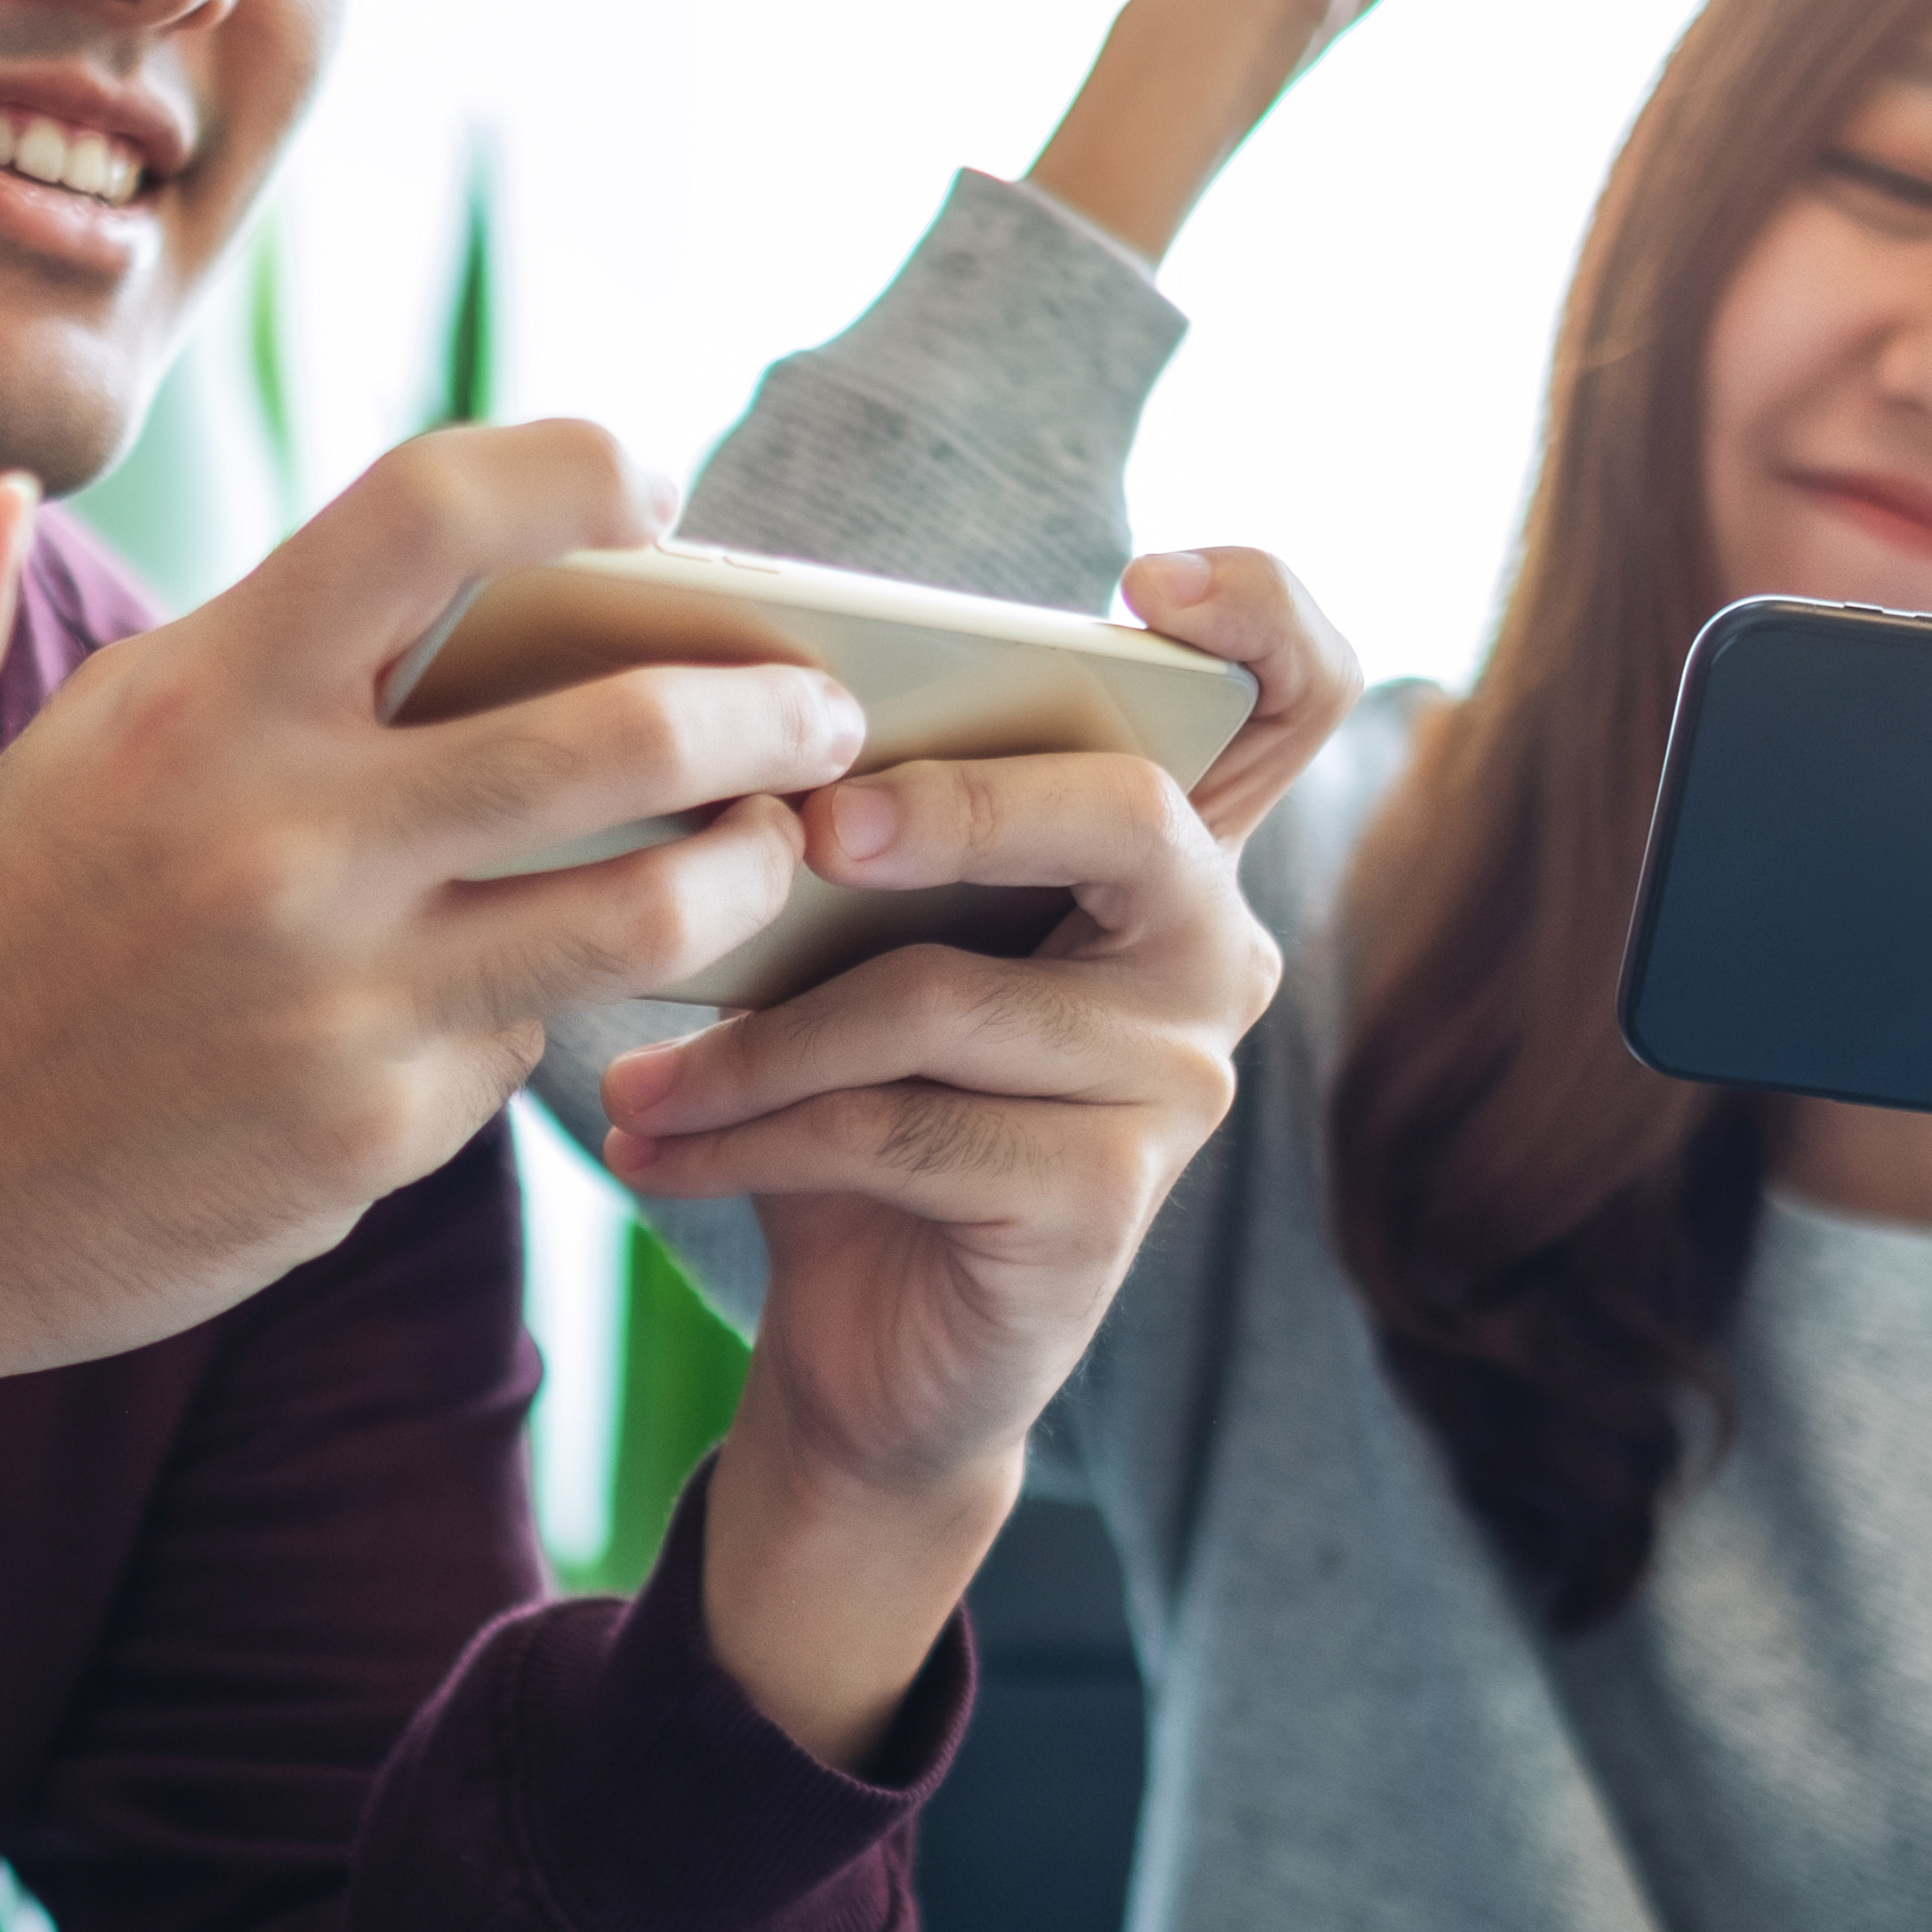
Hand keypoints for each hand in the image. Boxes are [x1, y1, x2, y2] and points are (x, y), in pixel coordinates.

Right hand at [0, 421, 872, 1595]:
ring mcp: (340, 996)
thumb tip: (442, 553)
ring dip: (748, 868)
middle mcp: (284, 834)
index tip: (659, 493)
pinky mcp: (370, 1133)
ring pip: (646, 906)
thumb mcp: (91, 751)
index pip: (439, 507)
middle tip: (825, 710)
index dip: (585, 470)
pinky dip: (547, 1010)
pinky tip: (531, 1003)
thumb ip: (264, 660)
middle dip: (770, 705)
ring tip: (772, 849)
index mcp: (206, 696)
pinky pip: (526, 1043)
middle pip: (622, 724)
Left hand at [591, 551, 1346, 1759]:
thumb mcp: (862, 945)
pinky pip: (899, 1126)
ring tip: (634, 1069)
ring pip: (948, 996)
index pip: (1298, 699)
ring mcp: (1178, 1084)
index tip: (1147, 579)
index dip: (1263, 614)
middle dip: (956, 803)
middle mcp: (1213, 956)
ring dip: (757, 1036)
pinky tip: (653, 1145)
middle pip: (1128, 815)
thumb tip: (727, 721)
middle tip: (806, 829)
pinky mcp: (1107, 1198)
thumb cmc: (862, 1102)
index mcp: (1173, 857)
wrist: (873, 1352)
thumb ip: (863, 832)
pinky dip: (751, 1133)